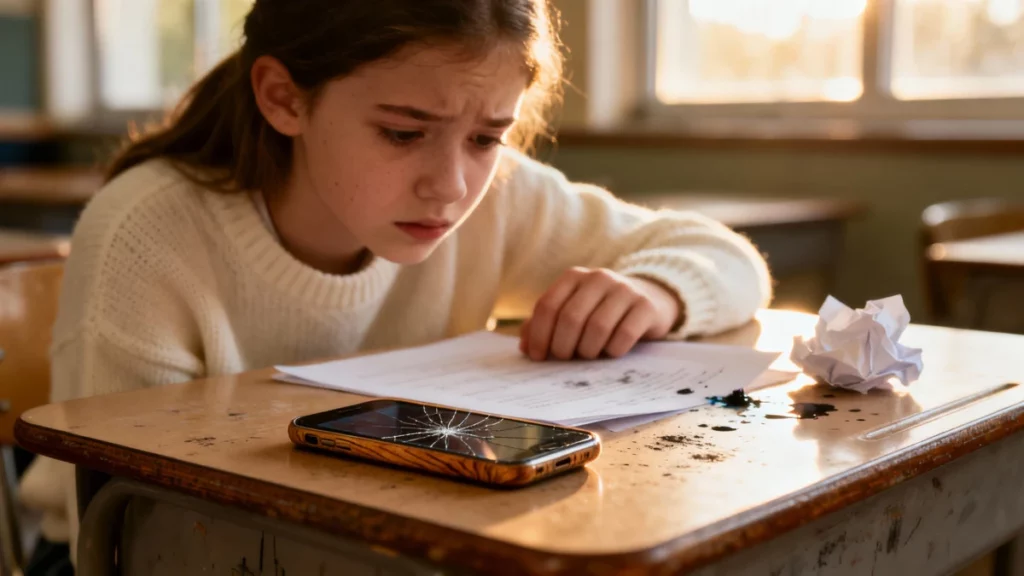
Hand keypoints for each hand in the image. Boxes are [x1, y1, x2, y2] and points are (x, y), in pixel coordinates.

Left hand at [519, 267, 682, 360]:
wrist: (650, 298)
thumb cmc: (601, 311)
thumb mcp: (573, 311)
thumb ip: (546, 325)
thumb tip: (525, 347)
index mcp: (574, 277)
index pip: (547, 305)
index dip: (539, 335)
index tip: (538, 357)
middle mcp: (598, 277)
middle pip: (570, 318)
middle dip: (563, 346)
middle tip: (565, 359)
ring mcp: (624, 289)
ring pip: (597, 327)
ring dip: (588, 350)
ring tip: (589, 355)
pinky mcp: (645, 306)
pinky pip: (624, 335)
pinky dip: (613, 350)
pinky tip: (611, 352)